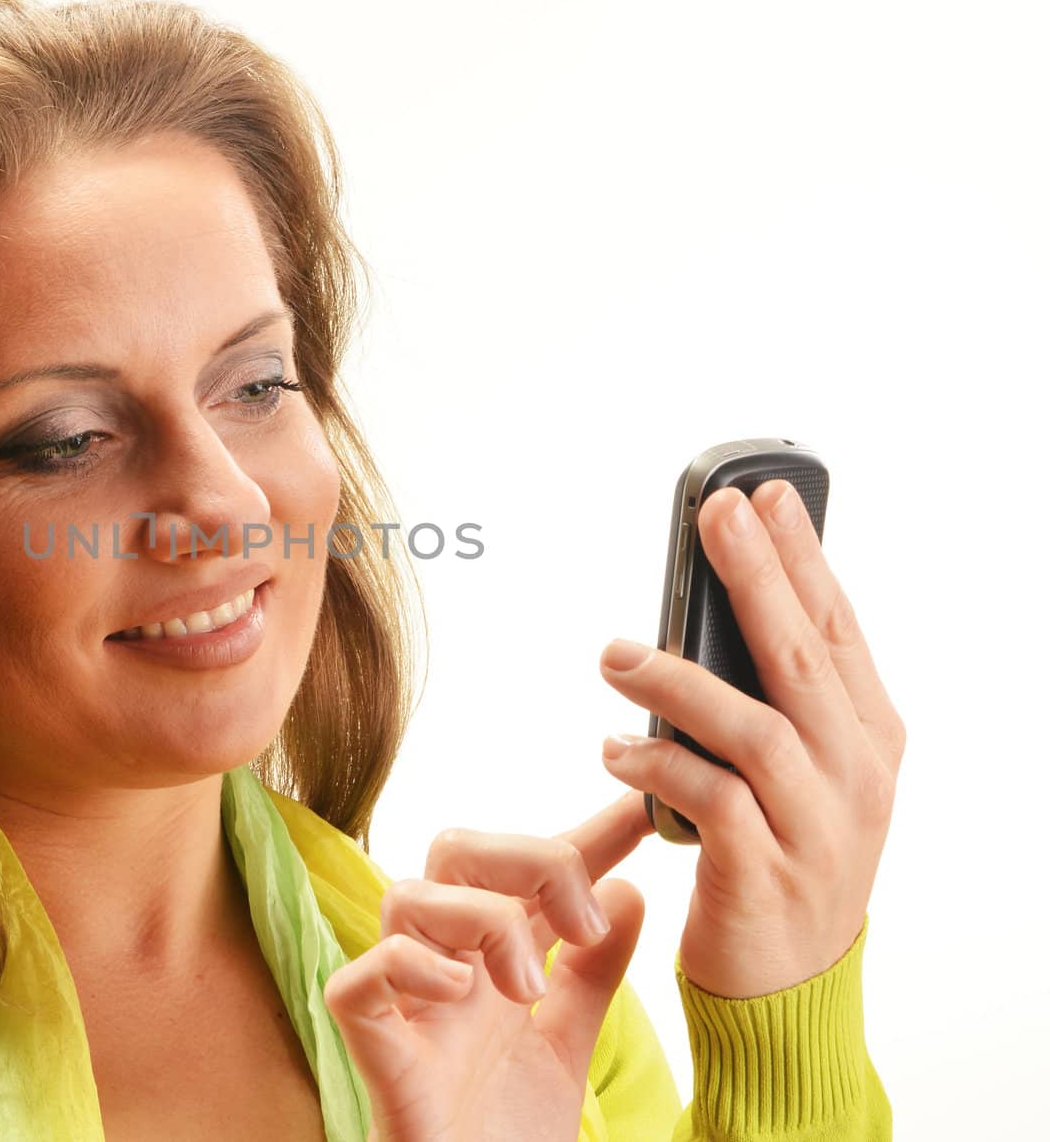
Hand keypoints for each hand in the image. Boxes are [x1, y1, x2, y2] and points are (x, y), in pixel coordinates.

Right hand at [323, 791, 654, 1141]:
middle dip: (526, 858)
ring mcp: (407, 1007)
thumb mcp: (567, 1046)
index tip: (647, 811)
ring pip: (407, 897)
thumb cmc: (504, 1135)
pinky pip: (358, 981)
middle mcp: (445, 967)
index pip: (532, 872)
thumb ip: (593, 979)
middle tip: (581, 925)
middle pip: (454, 849)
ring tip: (528, 986)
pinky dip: (408, 967)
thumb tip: (629, 893)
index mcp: (491, 960)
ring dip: (482, 920)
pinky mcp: (376, 1054)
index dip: (589, 834)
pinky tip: (461, 992)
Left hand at [597, 479, 904, 997]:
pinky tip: (615, 747)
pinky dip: (657, 764)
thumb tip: (711, 611)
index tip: (764, 495)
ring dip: (678, 680)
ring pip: (755, 728)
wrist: (788, 988)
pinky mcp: (765, 873)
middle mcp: (857, 776)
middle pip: (804, 658)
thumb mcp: (798, 775)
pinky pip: (708, 799)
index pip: (838, 630)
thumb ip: (773, 701)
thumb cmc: (780, 857)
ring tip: (614, 655)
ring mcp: (818, 827)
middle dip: (758, 578)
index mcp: (870, 739)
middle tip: (714, 515)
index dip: (801, 559)